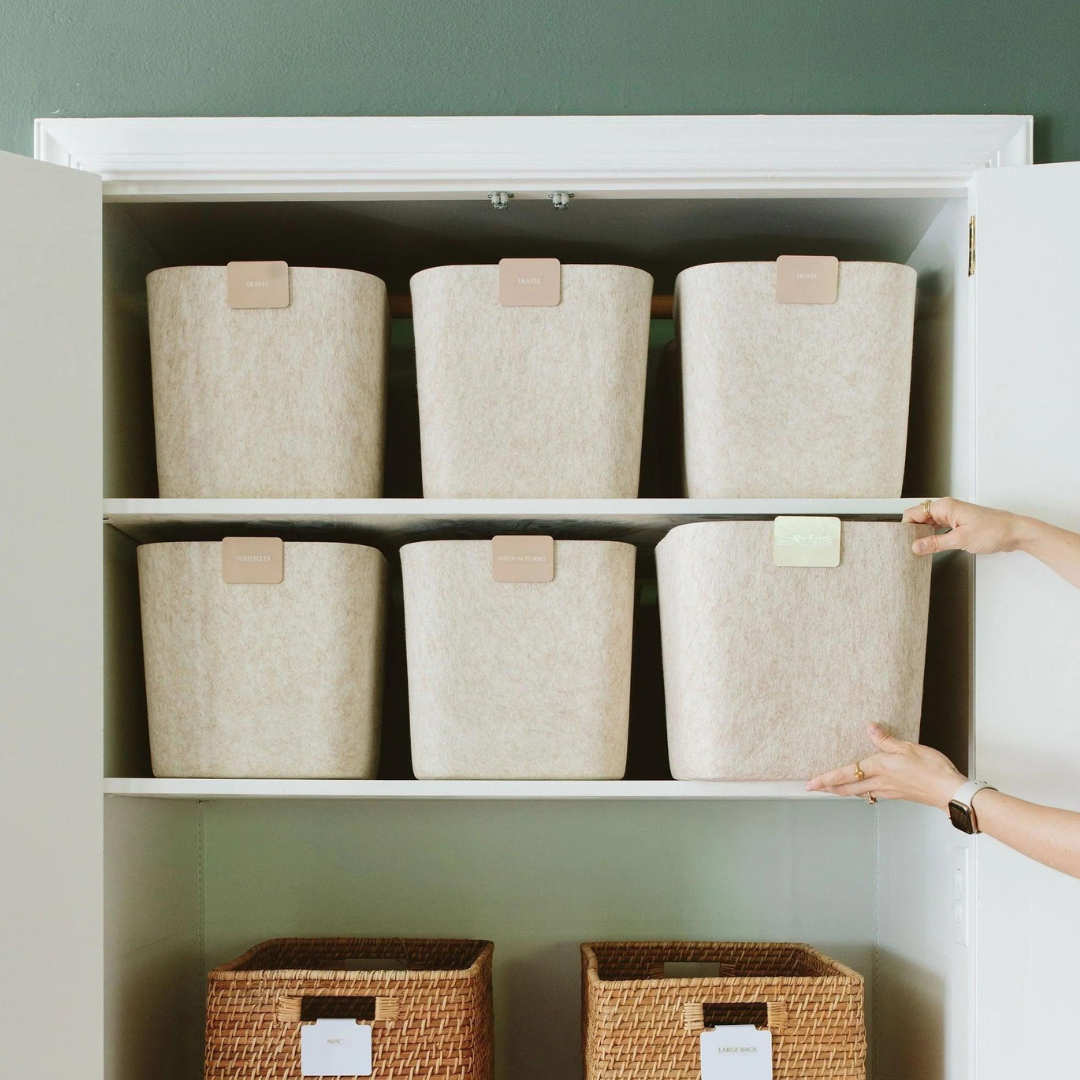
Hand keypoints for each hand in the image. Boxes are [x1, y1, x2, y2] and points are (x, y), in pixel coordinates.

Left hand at [805, 723, 965, 810]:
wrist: (950, 791)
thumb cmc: (932, 770)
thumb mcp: (908, 747)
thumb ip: (886, 739)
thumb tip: (870, 727)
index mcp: (879, 768)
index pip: (845, 774)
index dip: (825, 779)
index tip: (810, 783)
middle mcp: (880, 782)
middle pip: (847, 788)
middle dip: (829, 788)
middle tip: (814, 788)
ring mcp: (888, 791)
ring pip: (859, 792)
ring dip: (843, 791)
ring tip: (833, 787)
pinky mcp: (898, 794)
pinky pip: (873, 793)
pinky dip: (861, 791)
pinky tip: (863, 788)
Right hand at [903, 497, 1027, 555]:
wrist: (1016, 532)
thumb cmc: (994, 530)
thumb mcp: (960, 539)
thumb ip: (935, 543)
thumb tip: (916, 546)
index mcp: (945, 506)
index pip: (913, 513)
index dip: (906, 527)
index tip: (902, 541)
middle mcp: (947, 508)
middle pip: (919, 518)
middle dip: (912, 532)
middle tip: (908, 548)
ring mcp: (953, 515)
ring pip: (929, 524)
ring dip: (923, 535)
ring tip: (918, 549)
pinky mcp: (959, 523)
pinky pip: (939, 528)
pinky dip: (933, 536)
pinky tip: (931, 547)